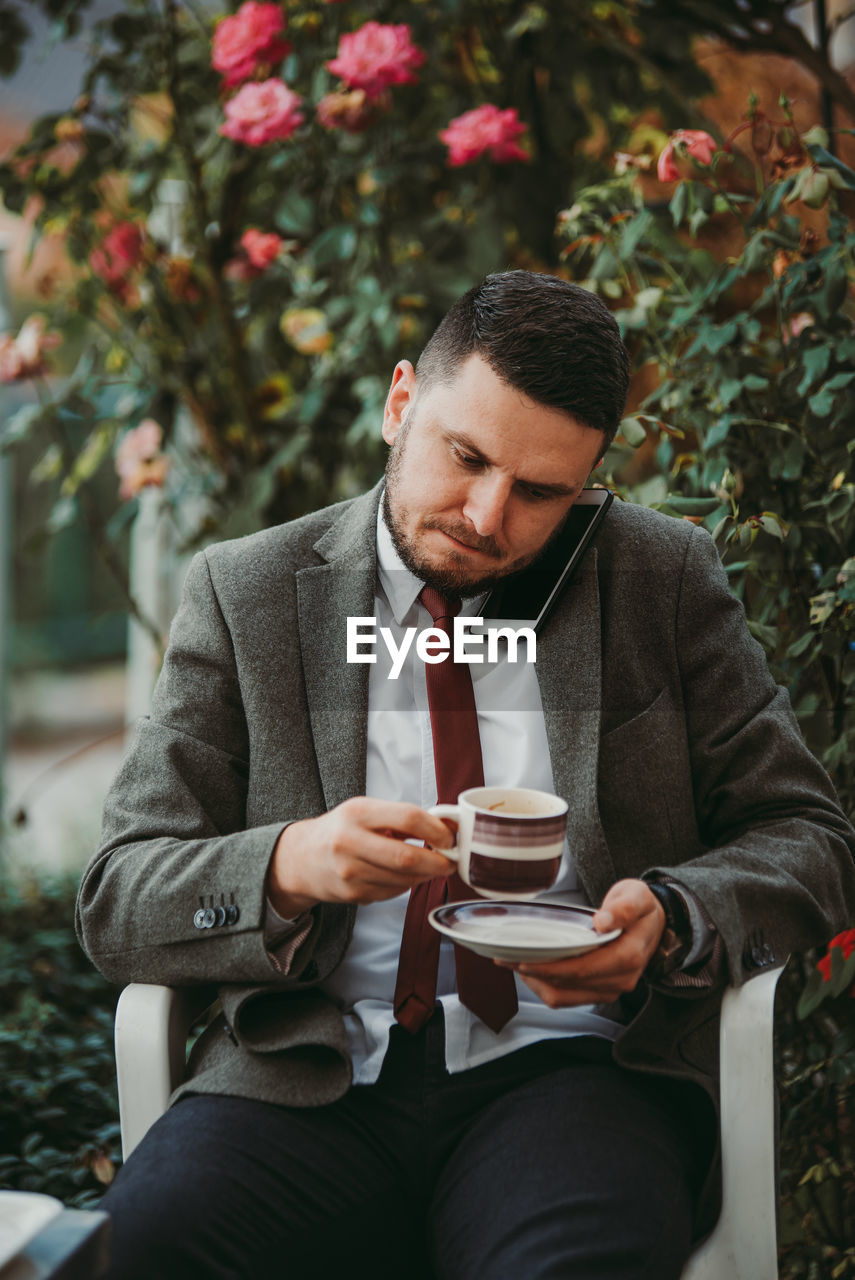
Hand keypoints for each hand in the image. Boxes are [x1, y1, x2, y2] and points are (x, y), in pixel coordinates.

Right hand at [268, 797, 455, 916]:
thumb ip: (404, 818)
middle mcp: (350, 842)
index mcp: (358, 813)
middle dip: (438, 862)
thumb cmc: (342, 830)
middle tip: (451, 862)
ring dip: (426, 875)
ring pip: (404, 879)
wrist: (303, 858)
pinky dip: (407, 885)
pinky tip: (406, 876)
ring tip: (432, 867)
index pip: (408, 817)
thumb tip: (447, 827)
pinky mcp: (352, 894)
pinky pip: (393, 892)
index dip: (436, 829)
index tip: (450, 837)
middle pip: (407, 856)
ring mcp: (349, 872)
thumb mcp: (367, 812)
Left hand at [496, 879, 665, 1007]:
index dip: (550, 967)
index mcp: (628, 957)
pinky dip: (547, 986)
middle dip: (534, 974)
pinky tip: (532, 970)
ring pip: (564, 997)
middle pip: (568, 985)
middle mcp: (620, 979)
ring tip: (513, 964)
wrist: (655, 923)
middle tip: (506, 958)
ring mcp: (611, 989)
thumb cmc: (641, 908)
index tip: (524, 959)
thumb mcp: (637, 896)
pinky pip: (568, 997)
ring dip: (536, 983)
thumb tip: (603, 921)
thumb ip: (623, 907)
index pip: (582, 969)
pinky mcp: (601, 991)